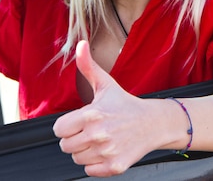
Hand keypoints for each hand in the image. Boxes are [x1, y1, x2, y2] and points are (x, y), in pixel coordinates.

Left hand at [52, 40, 162, 176]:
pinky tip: (106, 150)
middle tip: (90, 130)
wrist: (153, 123)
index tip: (78, 122)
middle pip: (66, 146)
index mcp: (91, 114)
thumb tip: (80, 44)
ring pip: (77, 159)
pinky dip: (95, 164)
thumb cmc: (125, 103)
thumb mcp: (105, 84)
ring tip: (99, 140)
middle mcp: (98, 135)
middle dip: (74, 138)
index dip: (66, 125)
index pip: (59, 129)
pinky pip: (90, 171)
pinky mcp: (115, 166)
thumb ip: (88, 66)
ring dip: (85, 151)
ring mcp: (107, 152)